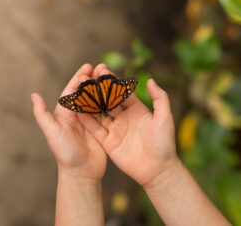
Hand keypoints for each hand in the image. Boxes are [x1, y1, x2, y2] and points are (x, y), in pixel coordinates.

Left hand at [31, 64, 106, 180]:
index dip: (79, 78)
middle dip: (93, 79)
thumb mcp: (52, 133)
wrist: (81, 173)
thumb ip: (42, 115)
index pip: (72, 91)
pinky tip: (119, 93)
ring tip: (111, 76)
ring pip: (97, 99)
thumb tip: (34, 95)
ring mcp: (91, 121)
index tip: (87, 67)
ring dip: (103, 87)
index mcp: (65, 113)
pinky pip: (107, 111)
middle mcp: (78, 115)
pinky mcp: (102, 128)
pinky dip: (112, 101)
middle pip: (86, 92)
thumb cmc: (65, 154)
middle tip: (102, 67)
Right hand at [78, 65, 179, 187]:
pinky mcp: (108, 142)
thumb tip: (151, 80)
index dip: (112, 81)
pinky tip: (76, 110)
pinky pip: (95, 129)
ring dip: (89, 102)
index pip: (121, 92)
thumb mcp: (164, 118)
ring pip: (99, 113)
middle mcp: (124, 117)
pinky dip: (86, 120)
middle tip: (86, 77)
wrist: (158, 170)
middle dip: (97, 89)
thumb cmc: (164, 143)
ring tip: (78, 90)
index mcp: (137, 109)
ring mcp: (115, 129)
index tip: (102, 69)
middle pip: (108, 100)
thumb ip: (159, 98)